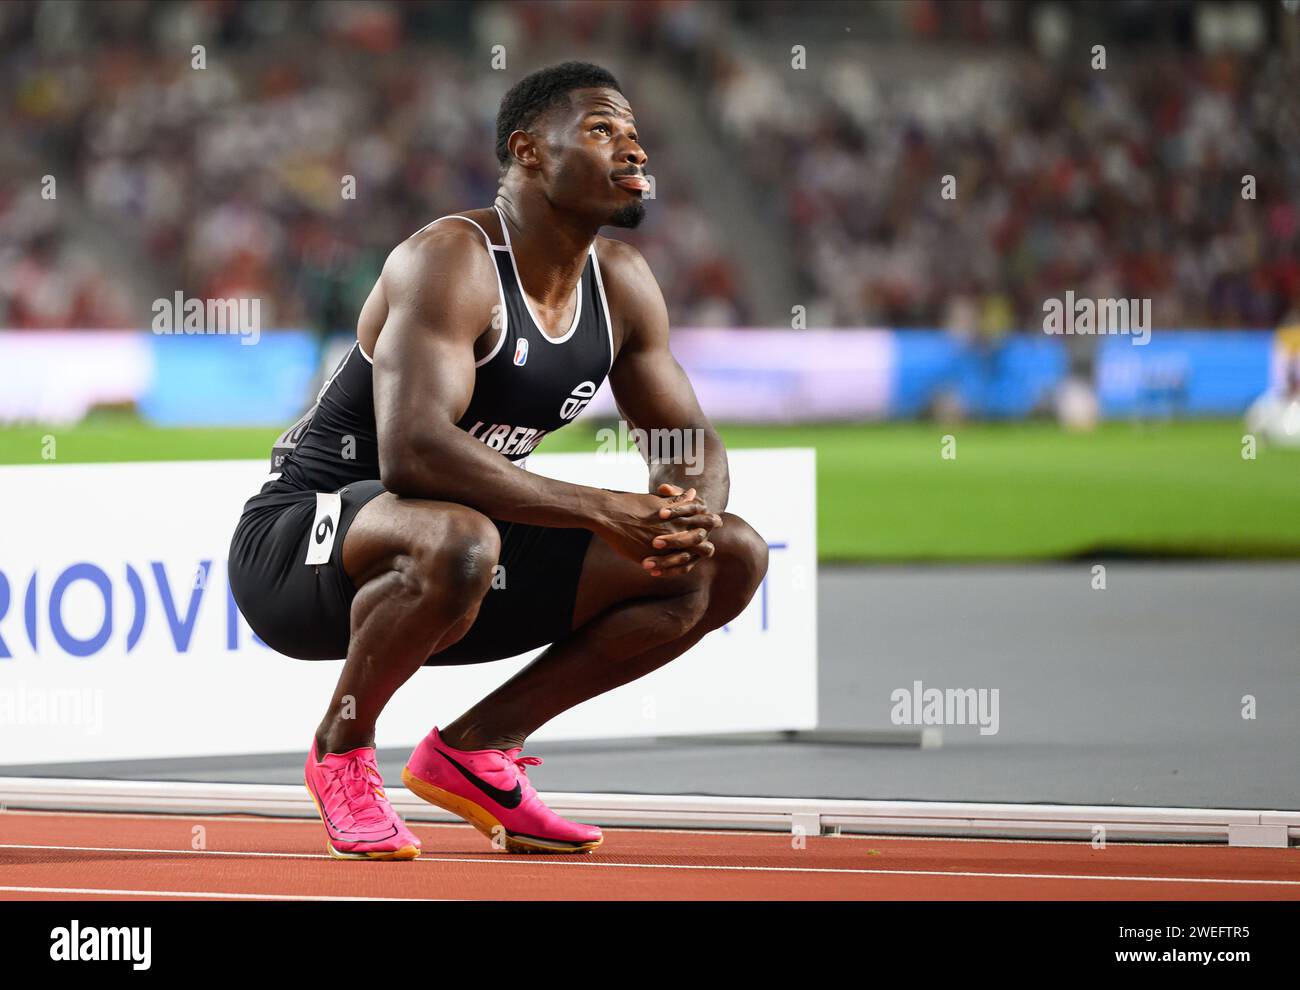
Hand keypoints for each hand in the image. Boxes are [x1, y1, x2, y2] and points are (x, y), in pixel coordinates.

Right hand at [592, 486, 720, 576]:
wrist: (610, 514)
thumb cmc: (633, 504)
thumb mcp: (658, 501)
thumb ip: (678, 500)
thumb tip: (693, 493)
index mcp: (680, 516)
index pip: (706, 522)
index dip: (711, 525)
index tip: (707, 529)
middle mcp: (676, 531)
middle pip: (702, 543)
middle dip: (703, 547)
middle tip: (700, 548)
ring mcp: (665, 545)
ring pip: (685, 558)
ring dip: (683, 560)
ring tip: (681, 560)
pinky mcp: (652, 556)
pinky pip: (667, 567)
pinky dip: (668, 569)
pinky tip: (662, 568)